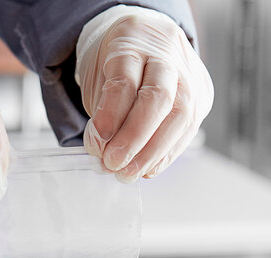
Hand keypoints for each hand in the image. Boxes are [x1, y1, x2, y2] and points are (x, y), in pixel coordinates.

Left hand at [75, 6, 213, 181]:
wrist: (144, 44)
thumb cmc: (115, 67)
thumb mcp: (97, 81)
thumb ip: (101, 114)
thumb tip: (103, 153)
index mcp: (132, 43)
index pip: (124, 82)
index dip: (110, 117)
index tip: (96, 143)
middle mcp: (166, 54)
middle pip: (158, 98)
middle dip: (133, 139)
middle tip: (113, 164)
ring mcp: (190, 74)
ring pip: (180, 115)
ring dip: (152, 153)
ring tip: (128, 173)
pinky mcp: (202, 95)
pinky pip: (189, 129)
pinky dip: (166, 154)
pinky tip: (148, 168)